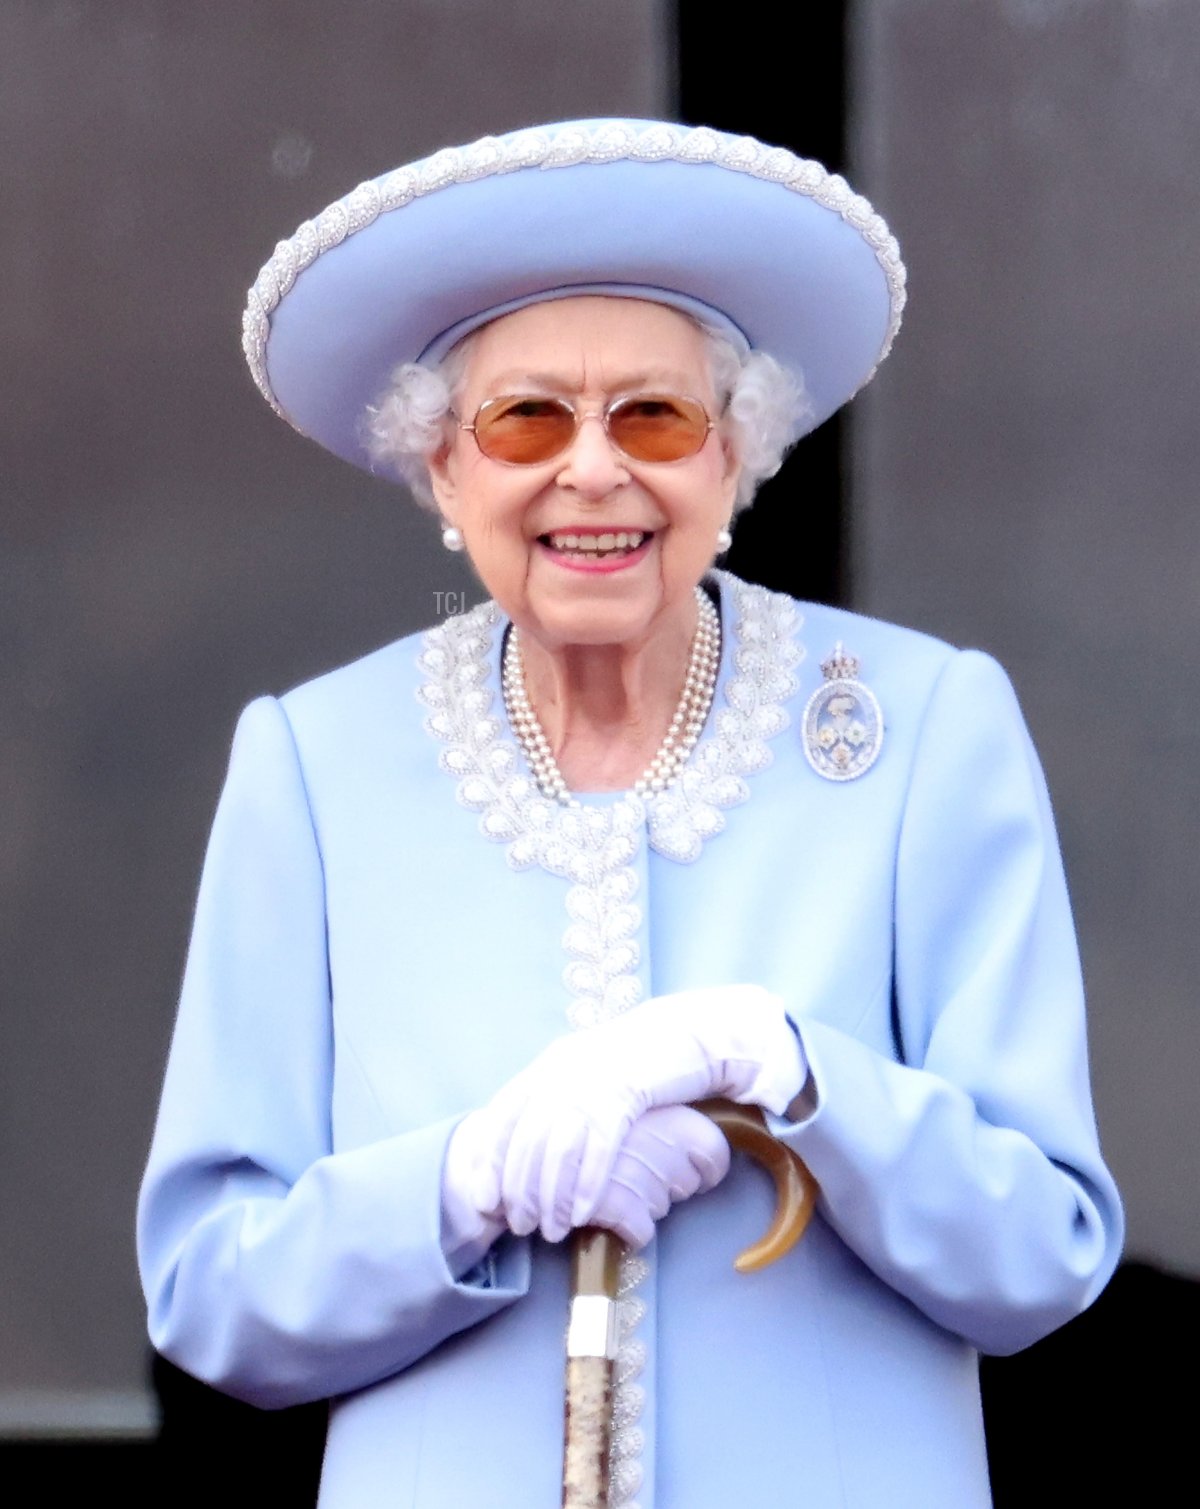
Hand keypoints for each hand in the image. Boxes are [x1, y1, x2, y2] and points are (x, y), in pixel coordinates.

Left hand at [469, 986, 805, 1239]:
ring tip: (551, 1229)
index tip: (485, 1199)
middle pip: (527, 1139)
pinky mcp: (627, 1092)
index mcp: (549, 1064)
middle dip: (519, 1189)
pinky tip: (583, 1212)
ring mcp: (594, 1080)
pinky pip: (599, 1145)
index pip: (503, 1116)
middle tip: (520, 1224)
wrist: (685, 1031)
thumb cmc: (637, 1060)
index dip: (490, 1160)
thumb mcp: (587, 1072)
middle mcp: (563, 1070)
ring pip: (558, 1147)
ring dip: (551, 1195)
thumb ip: (557, 1099)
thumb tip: (530, 1147)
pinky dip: (586, 1183)